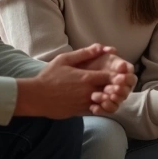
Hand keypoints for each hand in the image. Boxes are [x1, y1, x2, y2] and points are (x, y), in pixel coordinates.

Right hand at [14, 46, 135, 117]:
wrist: (36, 97)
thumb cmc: (49, 76)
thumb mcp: (64, 60)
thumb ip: (84, 54)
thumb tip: (100, 47)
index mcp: (86, 78)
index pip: (111, 77)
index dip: (118, 76)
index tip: (121, 74)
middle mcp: (88, 91)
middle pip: (111, 91)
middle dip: (116, 88)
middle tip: (118, 85)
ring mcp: (84, 103)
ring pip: (105, 102)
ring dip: (110, 98)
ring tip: (110, 94)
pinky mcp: (80, 111)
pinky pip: (96, 110)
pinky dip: (101, 107)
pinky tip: (99, 102)